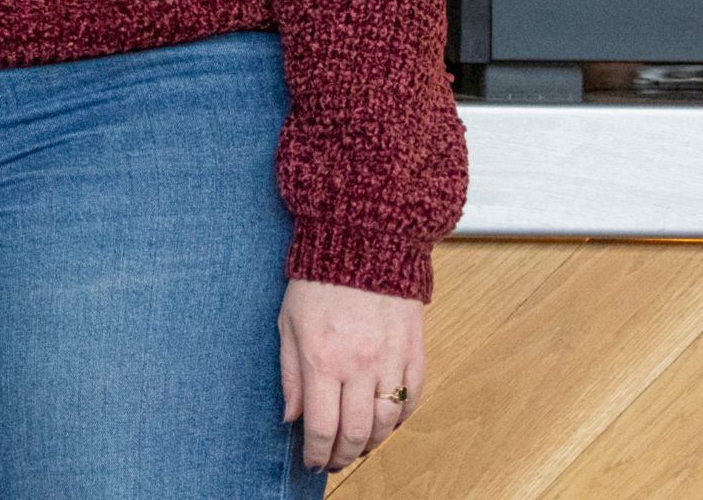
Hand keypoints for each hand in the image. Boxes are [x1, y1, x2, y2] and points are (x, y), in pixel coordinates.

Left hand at [280, 278, 424, 471]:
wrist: (363, 242)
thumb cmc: (318, 280)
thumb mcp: (287, 323)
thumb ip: (290, 374)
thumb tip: (290, 418)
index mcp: (322, 359)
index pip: (321, 426)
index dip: (316, 452)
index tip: (311, 462)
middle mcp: (359, 366)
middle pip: (356, 433)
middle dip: (342, 456)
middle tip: (332, 461)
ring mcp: (391, 362)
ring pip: (386, 424)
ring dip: (371, 444)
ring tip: (356, 446)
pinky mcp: (415, 354)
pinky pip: (411, 401)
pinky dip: (398, 420)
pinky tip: (384, 423)